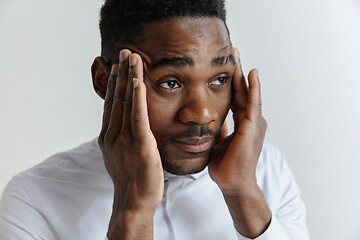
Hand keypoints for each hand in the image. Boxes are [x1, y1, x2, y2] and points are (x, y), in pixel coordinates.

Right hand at [98, 49, 162, 238]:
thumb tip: (123, 125)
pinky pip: (138, 117)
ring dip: (129, 78)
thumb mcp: (121, 154)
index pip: (112, 103)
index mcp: (108, 136)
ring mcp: (124, 139)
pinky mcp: (140, 145)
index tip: (119, 65)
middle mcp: (113, 134)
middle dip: (121, 73)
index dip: (116, 82)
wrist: (134, 202)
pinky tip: (137, 81)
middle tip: (125, 52)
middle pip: (117, 98)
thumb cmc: (132, 179)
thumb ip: (121, 136)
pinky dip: (137, 97)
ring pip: (126, 102)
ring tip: (132, 58)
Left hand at [208, 48, 270, 237]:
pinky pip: (252, 104)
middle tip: (232, 51)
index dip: (231, 80)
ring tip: (239, 55)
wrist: (232, 183)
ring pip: (248, 92)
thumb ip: (220, 129)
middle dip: (237, 70)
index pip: (235, 96)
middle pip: (242, 90)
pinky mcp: (252, 128)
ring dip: (243, 73)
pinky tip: (251, 73)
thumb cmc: (226, 165)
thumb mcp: (220, 141)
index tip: (224, 64)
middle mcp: (250, 120)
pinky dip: (253, 88)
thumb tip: (212, 121)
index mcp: (242, 122)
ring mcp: (253, 123)